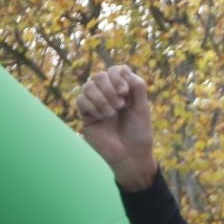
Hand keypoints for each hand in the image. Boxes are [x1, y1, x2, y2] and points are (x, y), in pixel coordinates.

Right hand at [76, 65, 159, 191]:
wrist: (131, 155)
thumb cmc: (139, 133)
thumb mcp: (143, 109)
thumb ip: (137, 87)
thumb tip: (123, 68)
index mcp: (123, 91)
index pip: (114, 71)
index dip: (117, 77)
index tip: (125, 92)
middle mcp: (108, 95)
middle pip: (99, 76)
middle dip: (109, 88)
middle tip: (120, 105)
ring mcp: (96, 104)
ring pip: (88, 86)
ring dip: (101, 98)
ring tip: (112, 113)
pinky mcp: (86, 115)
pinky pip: (81, 100)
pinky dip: (93, 106)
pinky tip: (103, 118)